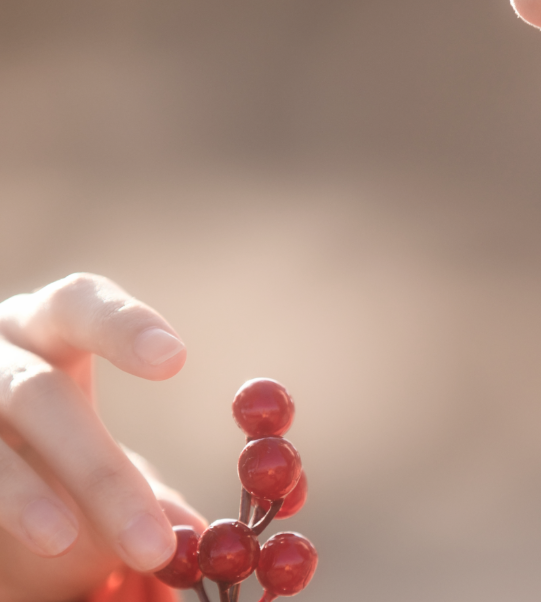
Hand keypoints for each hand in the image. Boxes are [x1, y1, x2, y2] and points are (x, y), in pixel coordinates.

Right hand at [0, 273, 205, 601]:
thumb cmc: (51, 432)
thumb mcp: (92, 435)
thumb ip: (143, 488)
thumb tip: (200, 539)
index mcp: (46, 325)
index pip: (80, 305)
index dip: (122, 326)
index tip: (174, 359)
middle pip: (39, 395)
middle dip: (98, 471)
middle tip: (154, 541)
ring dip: (24, 497)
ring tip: (64, 542)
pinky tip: (13, 557)